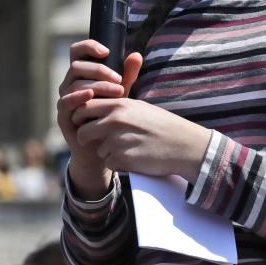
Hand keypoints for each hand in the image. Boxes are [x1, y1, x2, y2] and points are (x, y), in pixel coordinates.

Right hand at [56, 40, 140, 197]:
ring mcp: (64, 99)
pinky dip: (78, 96)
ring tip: (118, 92)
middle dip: (99, 70)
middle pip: (76, 66)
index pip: (77, 51)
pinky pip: (66, 101)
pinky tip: (91, 95)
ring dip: (97, 85)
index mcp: (80, 74)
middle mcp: (69, 84)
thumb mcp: (120, 93)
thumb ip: (127, 75)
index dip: (88, 46)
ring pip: (74, 83)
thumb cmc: (110, 115)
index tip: (106, 51)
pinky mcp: (63, 116)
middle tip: (119, 80)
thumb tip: (136, 55)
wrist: (103, 147)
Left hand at [71, 97, 211, 182]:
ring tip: (127, 148)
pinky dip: (117, 163)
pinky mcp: (123, 159)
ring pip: (98, 150)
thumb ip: (116, 103)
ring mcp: (118, 140)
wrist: (184, 145)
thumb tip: (94, 101)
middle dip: (85, 138)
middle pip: (83, 131)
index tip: (86, 122)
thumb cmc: (162, 125)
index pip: (84, 108)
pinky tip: (132, 158)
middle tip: (92, 141)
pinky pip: (109, 163)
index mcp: (118, 105)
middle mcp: (115, 121)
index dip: (81, 117)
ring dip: (107, 152)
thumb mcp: (139, 106)